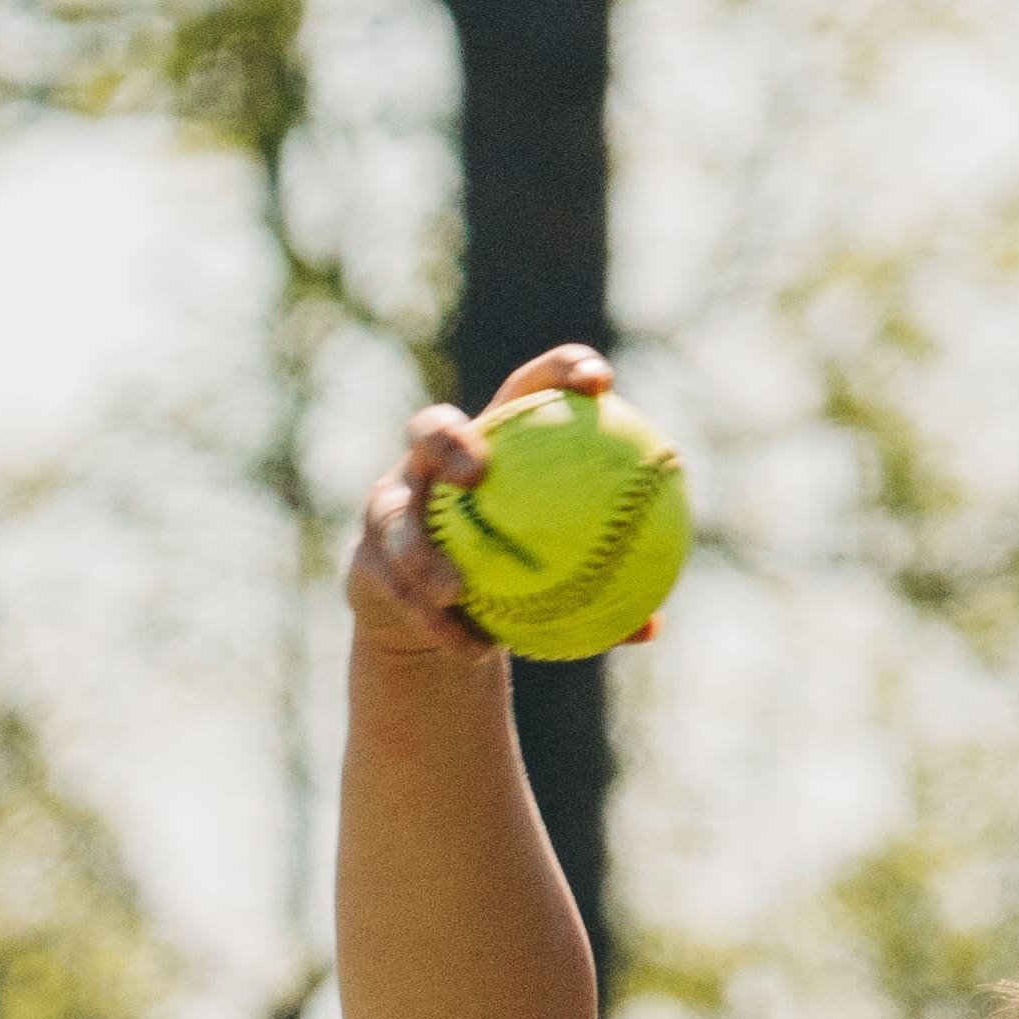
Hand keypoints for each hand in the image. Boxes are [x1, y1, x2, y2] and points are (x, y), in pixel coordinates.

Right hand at [341, 346, 610, 658]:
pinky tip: (469, 646)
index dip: (557, 372)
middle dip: (449, 440)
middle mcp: (429, 467)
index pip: (523, 393)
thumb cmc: (507, 583)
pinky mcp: (365, 560)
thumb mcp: (554, 583)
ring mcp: (390, 508)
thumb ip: (599, 591)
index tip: (600, 383)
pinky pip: (395, 588)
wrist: (432, 620)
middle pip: (430, 429)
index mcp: (488, 447)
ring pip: (394, 520)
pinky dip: (433, 618)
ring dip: (423, 553)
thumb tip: (654, 627)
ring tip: (455, 587)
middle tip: (479, 472)